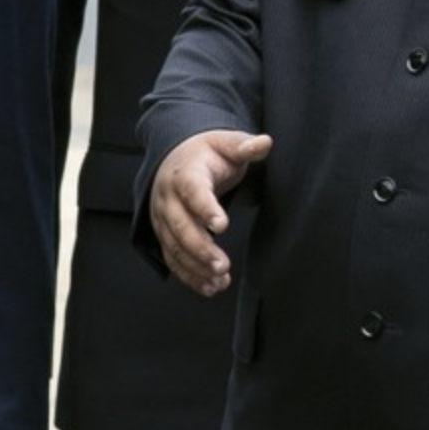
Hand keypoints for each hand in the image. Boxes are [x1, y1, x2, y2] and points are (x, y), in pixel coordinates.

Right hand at [149, 130, 272, 295]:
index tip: (222, 224)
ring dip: (196, 266)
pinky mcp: (165, 234)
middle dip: (200, 247)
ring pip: (175, 246)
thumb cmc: (205, 154)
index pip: (192, 191)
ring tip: (219, 280)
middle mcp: (168, 197)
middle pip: (180, 225)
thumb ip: (244, 146)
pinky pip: (173, 258)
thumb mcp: (225, 143)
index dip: (205, 208)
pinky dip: (189, 275)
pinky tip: (209, 286)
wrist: (178, 158)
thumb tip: (264, 143)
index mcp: (185, 173)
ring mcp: (164, 218)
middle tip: (222, 264)